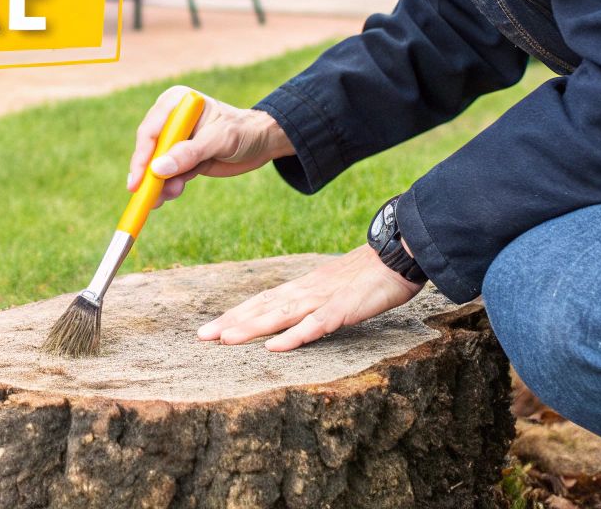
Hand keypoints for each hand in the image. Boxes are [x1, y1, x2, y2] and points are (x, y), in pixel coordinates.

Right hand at [126, 86, 292, 204]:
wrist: (261, 143)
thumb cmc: (242, 131)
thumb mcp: (218, 140)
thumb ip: (188, 153)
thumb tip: (157, 169)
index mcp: (176, 103)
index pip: (151, 130)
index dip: (142, 156)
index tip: (139, 179)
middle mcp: (171, 119)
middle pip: (149, 149)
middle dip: (148, 174)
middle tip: (144, 195)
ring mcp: (175, 139)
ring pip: (157, 165)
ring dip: (158, 184)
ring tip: (162, 199)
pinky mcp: (181, 157)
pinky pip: (169, 174)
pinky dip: (168, 186)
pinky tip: (172, 193)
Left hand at [197, 245, 421, 351]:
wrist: (399, 253)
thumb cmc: (369, 273)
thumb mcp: (334, 288)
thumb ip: (313, 301)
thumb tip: (292, 314)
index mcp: (304, 287)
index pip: (262, 301)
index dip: (235, 313)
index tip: (210, 328)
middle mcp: (306, 291)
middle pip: (262, 307)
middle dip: (230, 322)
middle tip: (201, 336)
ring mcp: (323, 299)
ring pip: (280, 316)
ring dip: (251, 328)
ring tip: (225, 340)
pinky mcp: (344, 309)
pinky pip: (315, 325)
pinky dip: (293, 337)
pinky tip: (274, 348)